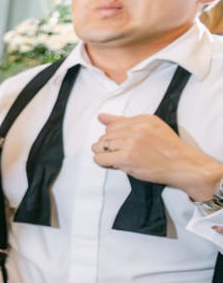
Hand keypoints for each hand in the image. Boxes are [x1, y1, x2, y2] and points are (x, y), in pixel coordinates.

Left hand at [94, 113, 222, 201]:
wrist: (184, 165)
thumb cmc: (169, 149)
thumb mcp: (151, 128)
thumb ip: (125, 122)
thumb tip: (101, 117)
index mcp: (142, 118)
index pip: (112, 125)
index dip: (116, 138)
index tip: (127, 146)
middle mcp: (135, 128)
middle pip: (105, 136)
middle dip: (110, 147)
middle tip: (124, 154)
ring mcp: (130, 142)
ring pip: (99, 146)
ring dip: (106, 154)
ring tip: (120, 159)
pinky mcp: (125, 157)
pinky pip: (100, 159)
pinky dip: (104, 163)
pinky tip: (117, 164)